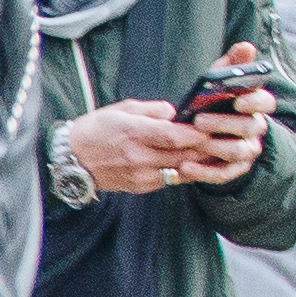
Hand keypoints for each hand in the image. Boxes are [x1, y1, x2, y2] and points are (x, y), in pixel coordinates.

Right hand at [63, 92, 254, 195]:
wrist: (70, 160)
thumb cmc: (95, 130)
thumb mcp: (121, 109)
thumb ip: (152, 110)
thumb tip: (175, 113)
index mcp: (133, 133)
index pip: (174, 136)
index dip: (197, 133)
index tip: (213, 126)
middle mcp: (138, 157)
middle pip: (183, 155)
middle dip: (206, 147)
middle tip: (225, 137)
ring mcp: (140, 176)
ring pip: (181, 170)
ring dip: (200, 161)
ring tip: (216, 151)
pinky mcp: (140, 187)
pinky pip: (170, 179)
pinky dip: (184, 170)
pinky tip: (194, 162)